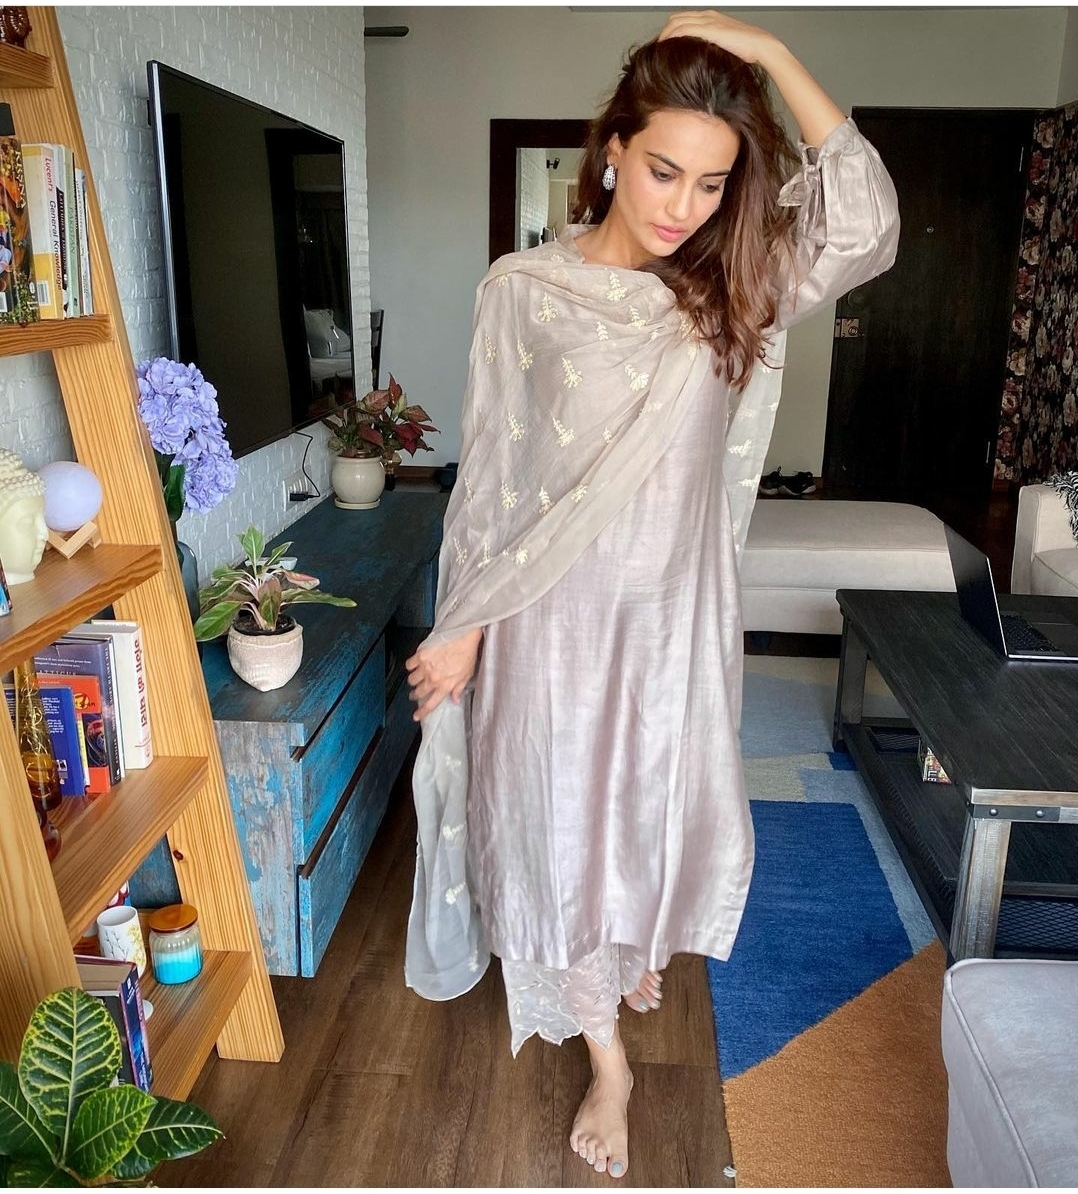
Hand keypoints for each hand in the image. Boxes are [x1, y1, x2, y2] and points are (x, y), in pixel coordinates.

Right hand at [405, 628, 483, 720]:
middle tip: (415, 693)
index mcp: (445, 685)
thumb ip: (459, 688)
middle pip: (419, 692)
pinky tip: (414, 665)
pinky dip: (410, 666)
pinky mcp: (420, 655)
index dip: (422, 712)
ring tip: (415, 679)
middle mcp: (434, 679)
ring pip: (412, 680)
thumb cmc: (467, 653)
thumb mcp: (467, 675)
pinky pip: (409, 665)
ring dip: (413, 681)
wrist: (462, 635)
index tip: (416, 715)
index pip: (431, 704)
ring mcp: (425, 667)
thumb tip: (455, 698)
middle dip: (416, 695)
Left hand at [657, 10, 779, 64]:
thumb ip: (712, 49)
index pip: (684, 19)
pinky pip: (683, 29)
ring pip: (676, 22)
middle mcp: (708, 16)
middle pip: (676, 18)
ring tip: (658, 49)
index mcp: (712, 18)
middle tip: (658, 49)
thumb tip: (702, 63)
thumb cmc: (748, 49)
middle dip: (664, 32)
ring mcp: (708, 20)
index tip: (664, 47)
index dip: (671, 31)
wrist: (761, 45)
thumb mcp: (726, 47)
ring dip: (664, 35)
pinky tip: (665, 47)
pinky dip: (671, 36)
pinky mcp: (708, 29)